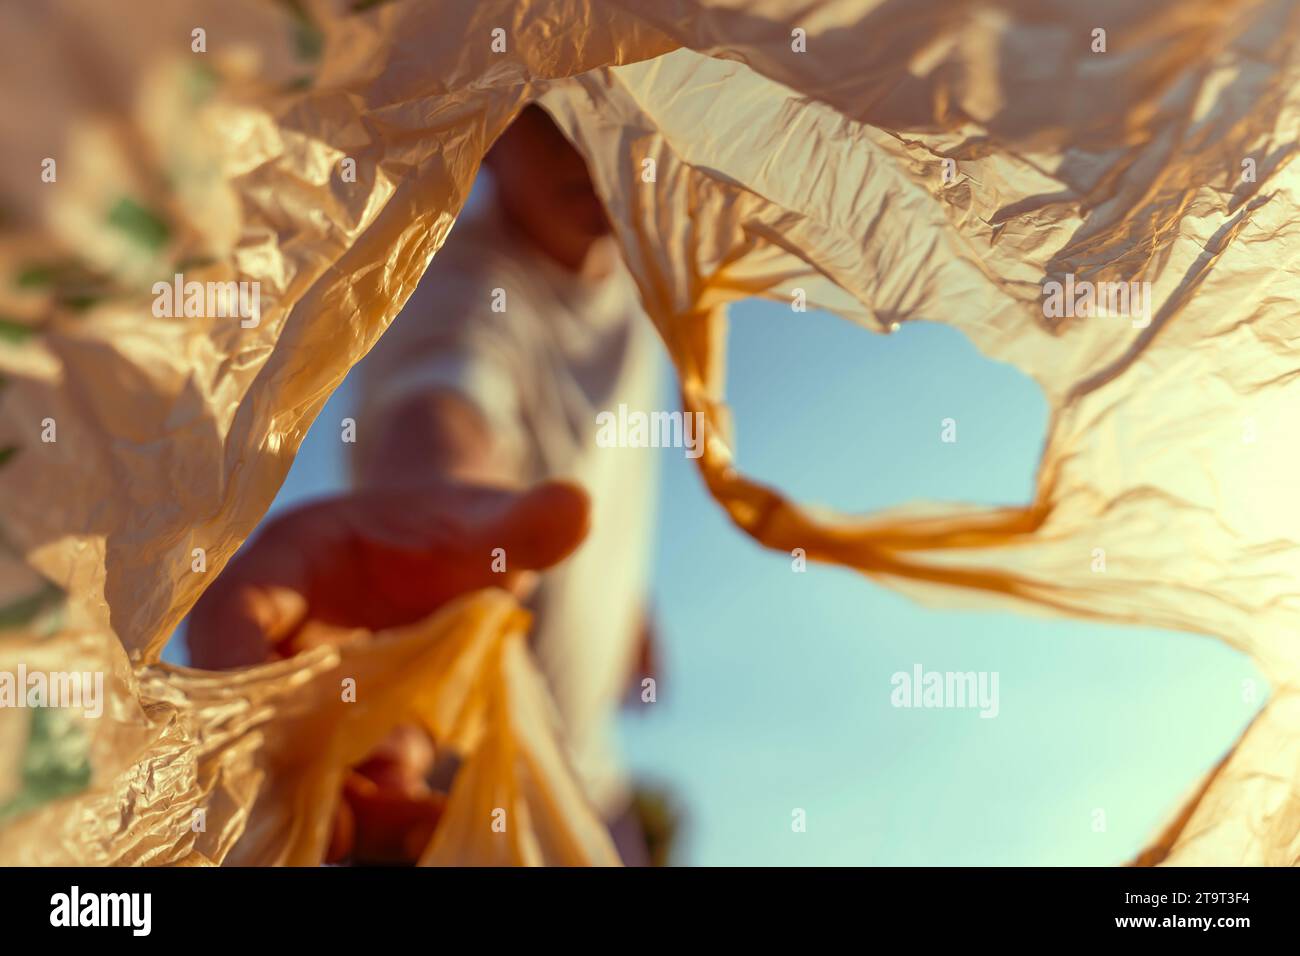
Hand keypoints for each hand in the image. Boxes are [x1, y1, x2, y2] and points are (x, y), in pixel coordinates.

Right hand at [186, 478, 589, 862]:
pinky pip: (342, 793)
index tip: (280, 734)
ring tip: (420, 831)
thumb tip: (579, 504)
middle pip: (249, 715)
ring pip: (292, 769)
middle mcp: (273, 641)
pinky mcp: (340, 747)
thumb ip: (522, 522)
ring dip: (343, 810)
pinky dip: (380, 820)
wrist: (461, 557)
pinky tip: (435, 826)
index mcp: (282, 568)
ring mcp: (302, 701)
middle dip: (291, 773)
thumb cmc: (457, 528)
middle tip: (347, 824)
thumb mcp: (490, 523)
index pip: (228, 617)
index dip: (236, 672)